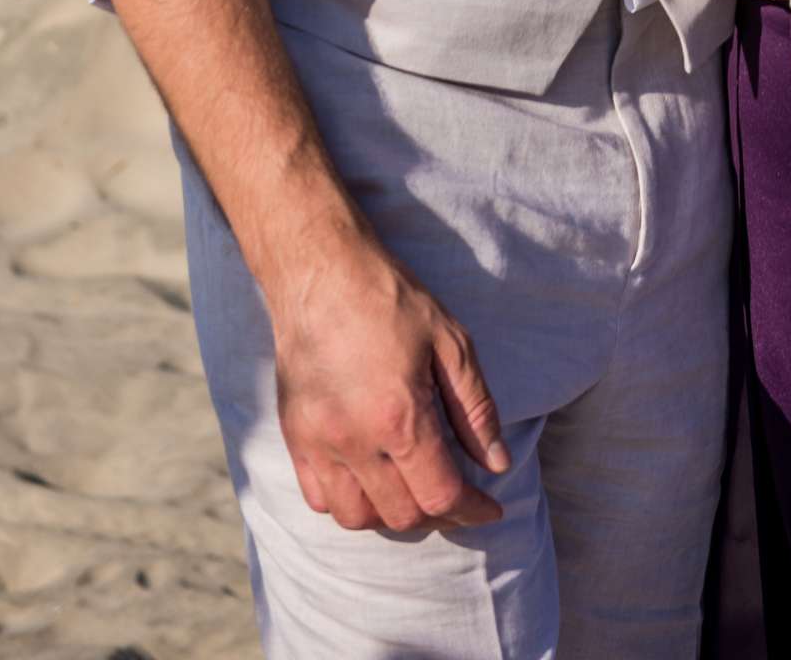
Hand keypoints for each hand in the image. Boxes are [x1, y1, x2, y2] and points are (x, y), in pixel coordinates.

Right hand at [271, 236, 510, 534]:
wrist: (322, 272)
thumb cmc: (390, 300)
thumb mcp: (450, 342)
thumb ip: (475, 409)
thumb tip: (497, 464)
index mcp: (399, 417)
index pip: (440, 495)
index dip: (472, 509)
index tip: (490, 508)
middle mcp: (354, 441)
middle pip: (402, 515)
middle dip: (437, 510)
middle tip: (454, 488)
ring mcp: (318, 443)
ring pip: (356, 517)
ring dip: (390, 513)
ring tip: (411, 486)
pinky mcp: (294, 436)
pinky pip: (319, 499)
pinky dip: (348, 501)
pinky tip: (369, 477)